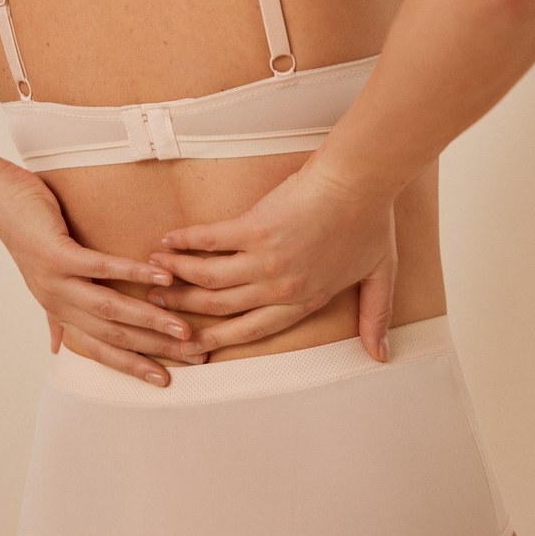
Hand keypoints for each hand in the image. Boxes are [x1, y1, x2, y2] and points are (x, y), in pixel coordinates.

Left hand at [0, 161, 206, 385]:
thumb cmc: (29, 233)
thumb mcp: (45, 280)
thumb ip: (56, 315)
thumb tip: (57, 348)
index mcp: (61, 312)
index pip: (102, 350)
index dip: (133, 366)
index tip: (167, 380)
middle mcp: (58, 304)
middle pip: (112, 336)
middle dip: (153, 348)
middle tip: (191, 355)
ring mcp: (56, 282)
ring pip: (109, 309)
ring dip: (149, 320)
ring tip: (181, 327)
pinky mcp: (57, 255)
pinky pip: (100, 267)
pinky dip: (132, 273)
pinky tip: (159, 276)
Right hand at [145, 157, 397, 361]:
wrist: (360, 180)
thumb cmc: (372, 221)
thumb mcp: (379, 276)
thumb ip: (374, 316)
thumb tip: (380, 355)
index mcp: (305, 300)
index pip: (253, 330)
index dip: (219, 339)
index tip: (193, 344)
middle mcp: (280, 287)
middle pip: (221, 307)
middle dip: (184, 309)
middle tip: (158, 304)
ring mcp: (265, 259)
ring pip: (208, 279)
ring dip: (177, 277)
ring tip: (154, 274)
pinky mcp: (254, 228)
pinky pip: (209, 241)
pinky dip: (185, 242)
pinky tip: (167, 241)